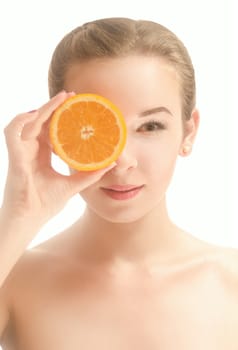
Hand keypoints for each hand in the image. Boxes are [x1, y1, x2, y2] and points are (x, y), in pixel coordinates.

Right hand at [2, 91, 114, 225]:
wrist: (29, 220)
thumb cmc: (44, 204)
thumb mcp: (72, 186)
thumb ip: (89, 175)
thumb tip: (111, 164)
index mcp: (41, 155)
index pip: (50, 129)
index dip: (60, 117)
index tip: (76, 107)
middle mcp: (30, 150)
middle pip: (40, 121)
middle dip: (54, 107)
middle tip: (71, 96)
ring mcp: (21, 152)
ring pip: (28, 121)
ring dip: (43, 109)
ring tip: (60, 100)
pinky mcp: (15, 158)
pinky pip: (12, 133)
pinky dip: (21, 121)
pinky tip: (36, 114)